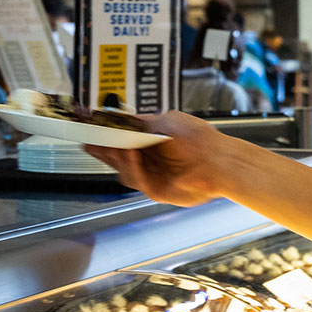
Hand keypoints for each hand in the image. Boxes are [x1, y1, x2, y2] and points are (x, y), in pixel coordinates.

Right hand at [86, 112, 231, 206]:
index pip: (122, 141)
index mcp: (152, 144)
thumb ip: (142, 122)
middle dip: (103, 149)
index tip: (89, 129)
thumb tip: (120, 119)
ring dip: (116, 157)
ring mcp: (154, 178)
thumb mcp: (167, 122)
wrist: (222, 161)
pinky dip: (132, 167)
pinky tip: (131, 153)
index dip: (106, 136)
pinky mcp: (158, 192)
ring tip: (111, 143)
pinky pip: (138, 180)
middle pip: (118, 158)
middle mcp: (151, 163)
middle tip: (89, 139)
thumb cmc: (200, 139)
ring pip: (125, 171)